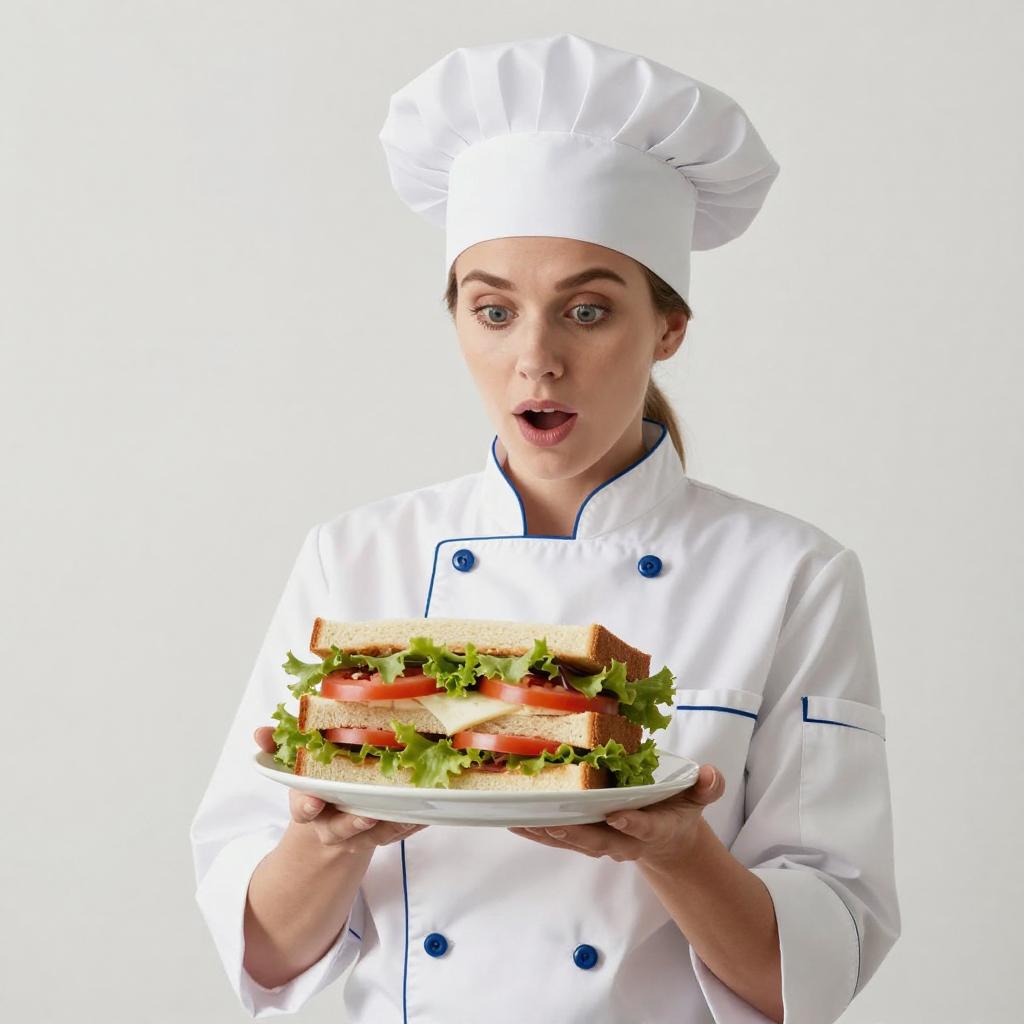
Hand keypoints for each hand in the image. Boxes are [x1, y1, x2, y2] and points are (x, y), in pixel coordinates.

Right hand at [253, 725, 428, 852]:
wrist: (332, 817)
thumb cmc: (317, 782)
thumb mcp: (295, 763)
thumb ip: (278, 745)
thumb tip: (260, 732)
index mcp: (309, 805)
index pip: (303, 809)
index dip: (307, 806)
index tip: (313, 801)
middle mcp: (332, 824)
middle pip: (341, 829)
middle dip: (354, 823)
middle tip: (368, 814)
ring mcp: (359, 832)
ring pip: (375, 834)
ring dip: (392, 825)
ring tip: (409, 813)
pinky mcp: (384, 832)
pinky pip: (401, 831)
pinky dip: (415, 823)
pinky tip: (430, 812)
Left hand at [507, 763, 724, 869]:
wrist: (666, 840)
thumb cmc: (678, 810)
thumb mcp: (697, 797)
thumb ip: (707, 787)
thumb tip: (712, 774)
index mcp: (655, 828)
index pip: (644, 828)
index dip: (632, 824)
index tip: (618, 815)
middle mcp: (625, 840)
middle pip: (599, 840)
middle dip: (576, 832)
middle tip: (554, 822)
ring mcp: (602, 842)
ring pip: (573, 840)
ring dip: (547, 832)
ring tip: (521, 820)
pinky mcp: (584, 839)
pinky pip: (559, 837)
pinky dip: (537, 831)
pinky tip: (514, 820)